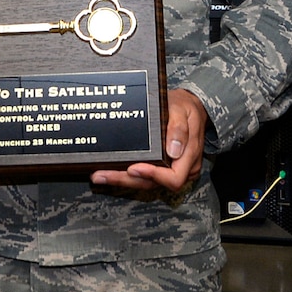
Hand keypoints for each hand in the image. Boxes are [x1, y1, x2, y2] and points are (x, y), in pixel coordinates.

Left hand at [92, 89, 207, 195]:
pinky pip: (145, 176)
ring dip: (123, 180)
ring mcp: (171, 170)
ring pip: (146, 182)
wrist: (188, 107)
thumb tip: (173, 150)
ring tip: (101, 175)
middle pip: (154, 184)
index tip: (134, 168)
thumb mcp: (182, 110)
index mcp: (189, 156)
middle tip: (104, 175)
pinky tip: (112, 171)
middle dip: (127, 180)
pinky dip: (128, 175)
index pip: (174, 178)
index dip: (153, 176)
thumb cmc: (185, 108)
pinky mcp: (162, 168)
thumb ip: (178, 128)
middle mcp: (182, 168)